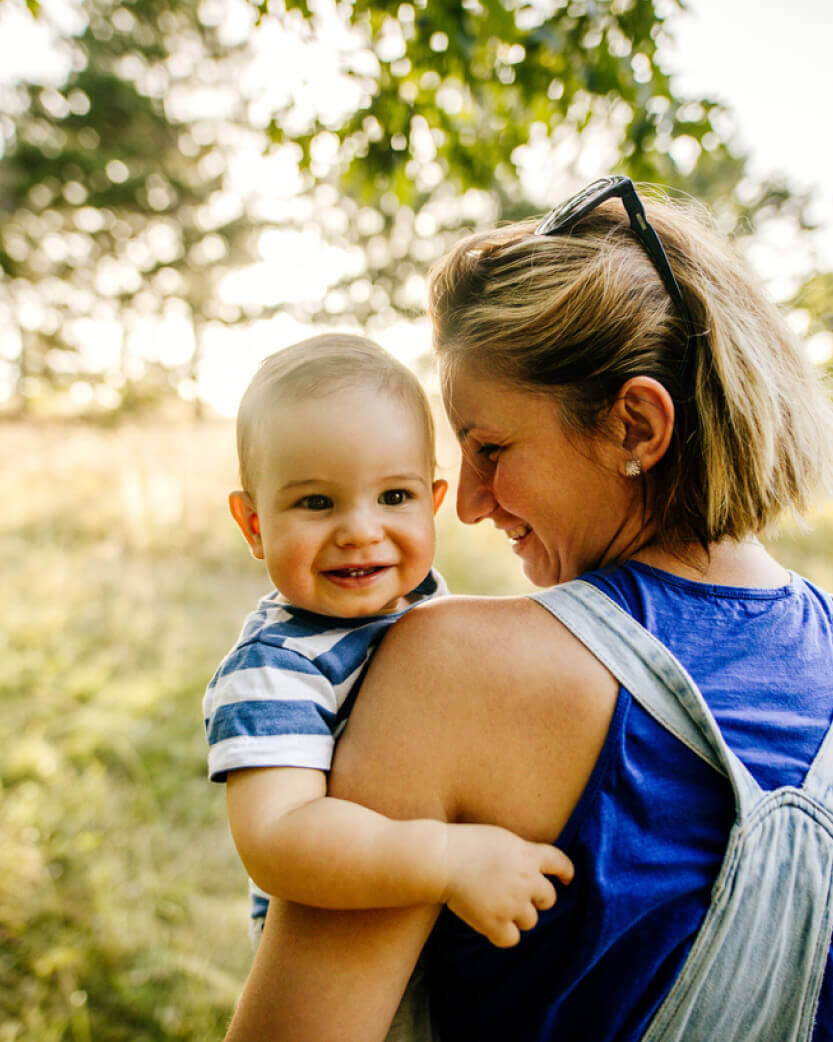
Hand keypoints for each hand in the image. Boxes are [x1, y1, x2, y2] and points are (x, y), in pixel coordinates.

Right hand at [441, 824, 573, 947]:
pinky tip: (490, 923)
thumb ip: (521, 853)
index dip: (566, 872)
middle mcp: (526, 880)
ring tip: (496, 905)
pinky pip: (512, 939)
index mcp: (528, 855)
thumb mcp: (501, 838)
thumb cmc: (465, 843)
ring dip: (518, 916)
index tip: (567, 879)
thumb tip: (532, 867)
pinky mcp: (495, 923)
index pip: (560, 863)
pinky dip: (503, 934)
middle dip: (536, 898)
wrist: (441, 858)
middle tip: (516, 894)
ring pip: (531, 920)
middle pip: (549, 898)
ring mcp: (512, 903)